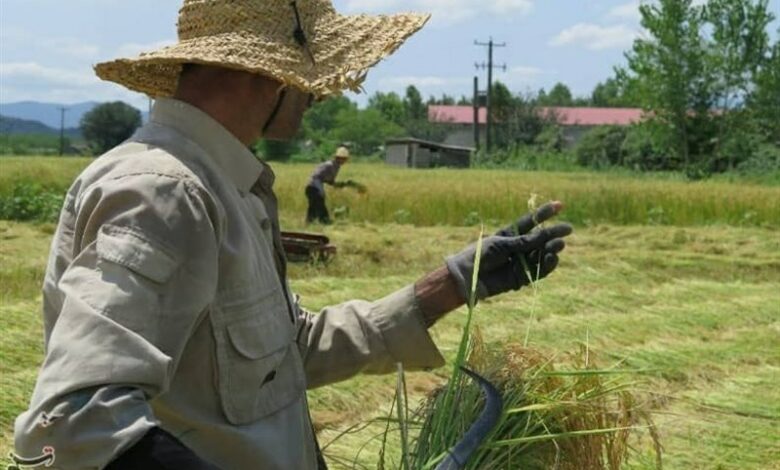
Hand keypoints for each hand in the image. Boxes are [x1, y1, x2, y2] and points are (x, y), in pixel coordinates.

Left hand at [446, 202, 571, 300]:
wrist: (468, 277)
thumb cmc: (480, 256)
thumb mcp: (502, 245)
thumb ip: (524, 242)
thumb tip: (546, 236)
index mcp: (510, 234)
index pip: (530, 222)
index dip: (545, 214)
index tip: (560, 205)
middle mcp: (517, 248)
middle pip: (539, 239)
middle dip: (553, 234)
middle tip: (567, 230)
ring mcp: (520, 263)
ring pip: (541, 255)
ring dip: (551, 249)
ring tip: (558, 245)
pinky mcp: (521, 278)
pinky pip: (538, 271)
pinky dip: (547, 265)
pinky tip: (552, 258)